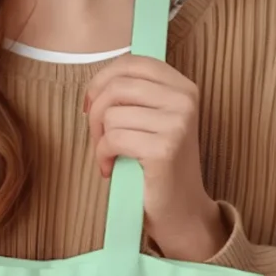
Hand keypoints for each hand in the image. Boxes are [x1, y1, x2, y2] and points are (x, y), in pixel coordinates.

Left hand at [85, 55, 227, 261]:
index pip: (131, 63)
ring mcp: (177, 124)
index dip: (102, 81)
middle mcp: (184, 100)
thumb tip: (96, 85)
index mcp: (183, 87)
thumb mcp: (154, 121)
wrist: (181, 212)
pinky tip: (110, 168)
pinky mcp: (164, 149)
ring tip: (108, 157)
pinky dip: (103, 155)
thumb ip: (135, 97)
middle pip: (117, 86)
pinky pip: (113, 139)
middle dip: (96, 112)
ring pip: (111, 114)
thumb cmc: (159, 168)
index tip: (91, 105)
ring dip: (99, 139)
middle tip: (97, 137)